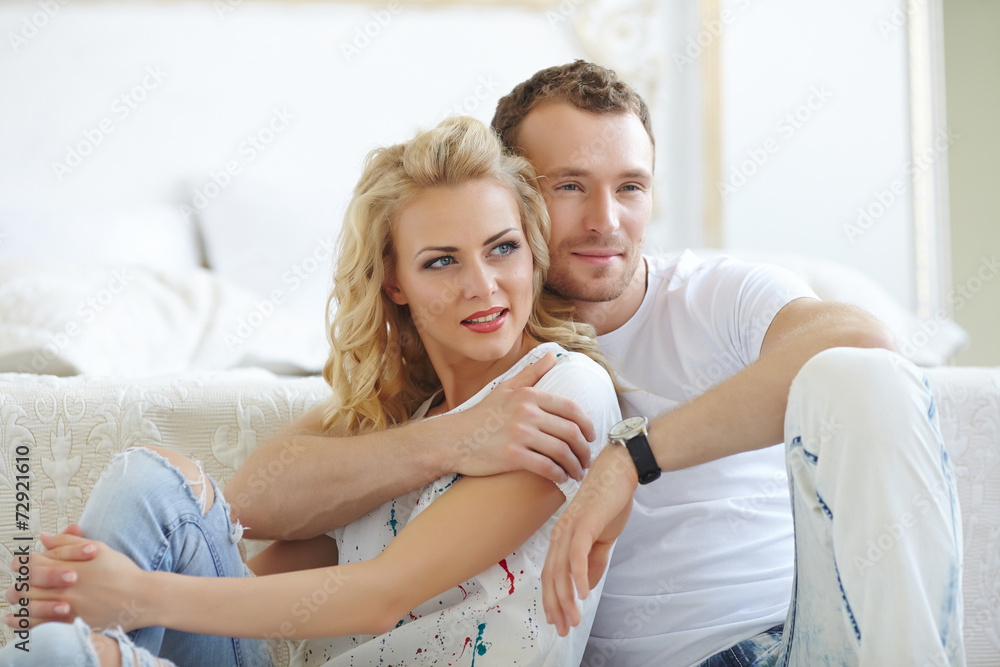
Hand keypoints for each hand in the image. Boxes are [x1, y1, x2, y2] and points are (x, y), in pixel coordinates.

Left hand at [5, 532, 146, 631]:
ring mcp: (64, 607)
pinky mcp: (69, 623)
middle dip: (21, 582)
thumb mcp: (97, 548)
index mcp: (67, 566)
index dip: (24, 563)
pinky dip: (24, 621)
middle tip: (25, 582)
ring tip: (21, 599)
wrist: (140, 597)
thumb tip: (44, 538)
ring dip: (20, 602)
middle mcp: (62, 587)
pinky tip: (21, 617)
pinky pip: (37, 625)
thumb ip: (67, 542)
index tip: (27, 564)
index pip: (30, 562)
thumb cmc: (121, 572)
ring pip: (27, 606)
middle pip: (24, 585)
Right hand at [443, 352, 596, 483]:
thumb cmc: (481, 415)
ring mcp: (519, 434)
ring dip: (575, 465)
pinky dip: (559, 475)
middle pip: (570, 432)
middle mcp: (526, 412)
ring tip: (577, 472)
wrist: (453, 439)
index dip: (587, 424)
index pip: (570, 408)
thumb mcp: (505, 388)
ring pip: (561, 451)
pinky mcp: (512, 456)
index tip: (591, 437)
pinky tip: (561, 479)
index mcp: (529, 395)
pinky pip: (546, 467)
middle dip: (584, 449)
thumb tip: (552, 356)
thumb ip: (531, 373)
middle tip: (586, 459)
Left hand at [541, 445, 636, 635]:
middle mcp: (560, 534)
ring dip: (566, 598)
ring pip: (562, 569)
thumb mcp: (602, 538)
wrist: (620, 471)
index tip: (557, 621)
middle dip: (556, 606)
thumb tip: (585, 587)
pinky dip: (577, 575)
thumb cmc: (610, 500)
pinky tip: (582, 593)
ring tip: (573, 618)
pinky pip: (577, 554)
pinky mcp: (584, 523)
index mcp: (562, 538)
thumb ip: (593, 562)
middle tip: (563, 628)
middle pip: (551, 576)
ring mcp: (571, 528)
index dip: (552, 600)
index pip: (551, 575)